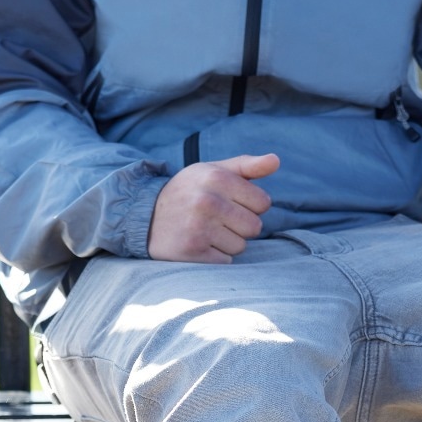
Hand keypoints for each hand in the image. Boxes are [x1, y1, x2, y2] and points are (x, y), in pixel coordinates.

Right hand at [148, 153, 278, 262]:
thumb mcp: (212, 171)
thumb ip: (246, 166)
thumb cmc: (189, 192)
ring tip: (206, 231)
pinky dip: (216, 256)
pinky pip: (226, 261)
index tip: (231, 203)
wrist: (145, 216)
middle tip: (217, 220)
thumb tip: (276, 160)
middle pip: (255, 227)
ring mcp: (199, 227)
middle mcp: (208, 201)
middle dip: (240, 226)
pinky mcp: (192, 251)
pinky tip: (199, 244)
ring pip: (241, 246)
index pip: (263, 202)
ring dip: (228, 242)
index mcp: (216, 178)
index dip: (251, 205)